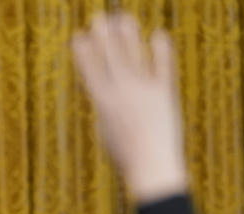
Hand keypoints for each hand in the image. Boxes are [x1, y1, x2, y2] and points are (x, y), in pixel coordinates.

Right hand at [72, 12, 186, 201]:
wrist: (152, 166)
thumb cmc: (126, 155)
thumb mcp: (106, 131)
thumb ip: (106, 107)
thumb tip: (105, 89)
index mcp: (103, 103)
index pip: (90, 71)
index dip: (84, 52)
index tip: (79, 36)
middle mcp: (122, 93)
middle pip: (110, 58)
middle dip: (104, 36)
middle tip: (99, 17)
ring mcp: (144, 91)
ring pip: (133, 57)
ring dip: (127, 36)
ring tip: (123, 18)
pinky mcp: (165, 94)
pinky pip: (162, 67)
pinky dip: (160, 50)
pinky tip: (158, 34)